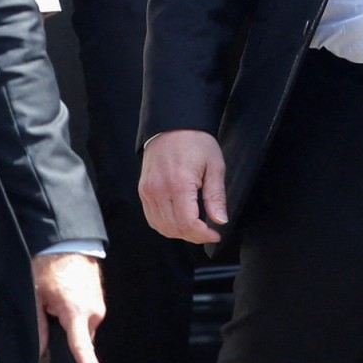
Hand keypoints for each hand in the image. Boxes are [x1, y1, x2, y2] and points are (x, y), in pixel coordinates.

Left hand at [31, 252, 105, 362]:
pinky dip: (74, 315)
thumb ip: (38, 327)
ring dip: (68, 324)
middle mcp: (94, 310)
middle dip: (64, 336)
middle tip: (47, 312)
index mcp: (76, 311)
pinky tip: (62, 298)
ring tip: (54, 300)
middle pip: (80, 340)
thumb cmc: (48, 265)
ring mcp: (99, 304)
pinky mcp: (99, 299)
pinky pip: (86, 318)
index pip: (82, 348)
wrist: (66, 240)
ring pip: (82, 329)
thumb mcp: (34, 296)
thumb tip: (42, 352)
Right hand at [138, 128, 226, 244]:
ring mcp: (148, 192)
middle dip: (194, 236)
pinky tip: (179, 221)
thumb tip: (220, 221)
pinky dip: (166, 226)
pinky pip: (152, 218)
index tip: (215, 234)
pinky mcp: (143, 191)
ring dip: (180, 233)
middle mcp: (159, 190)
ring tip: (196, 228)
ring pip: (161, 227)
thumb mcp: (214, 165)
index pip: (188, 223)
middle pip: (174, 228)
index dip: (203, 235)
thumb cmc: (196, 142)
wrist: (172, 125)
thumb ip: (216, 196)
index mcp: (178, 184)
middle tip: (209, 231)